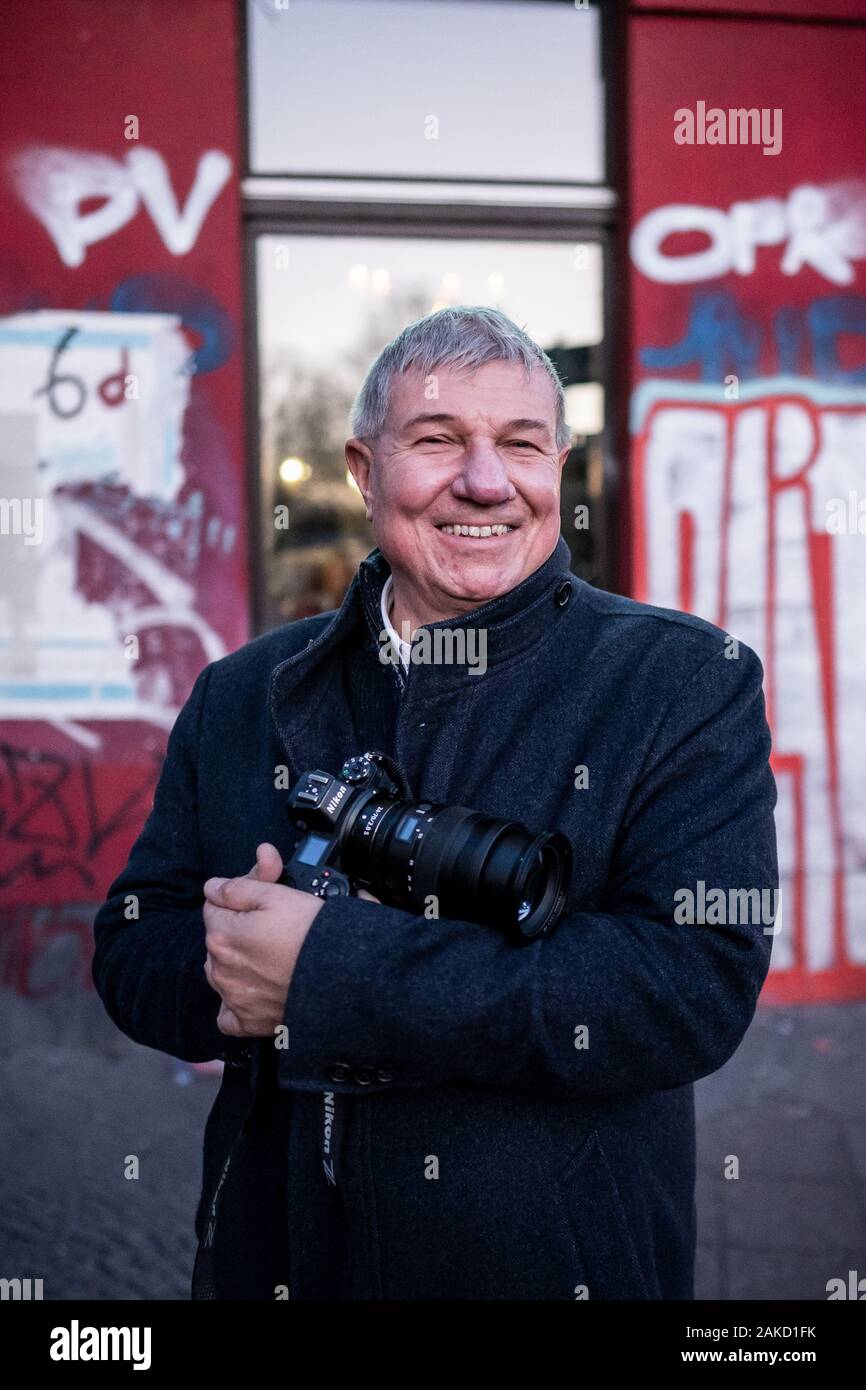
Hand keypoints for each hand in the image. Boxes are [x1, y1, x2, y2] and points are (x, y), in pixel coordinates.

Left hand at [203, 843, 322, 1037]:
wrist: (340, 976)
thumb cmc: (311, 936)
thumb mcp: (276, 895)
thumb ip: (238, 888)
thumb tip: (213, 886)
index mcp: (222, 935)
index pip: (213, 907)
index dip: (238, 900)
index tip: (259, 903)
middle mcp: (220, 969)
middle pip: (218, 940)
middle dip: (237, 932)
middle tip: (272, 929)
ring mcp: (233, 998)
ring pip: (223, 973)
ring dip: (238, 964)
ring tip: (271, 958)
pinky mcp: (248, 1021)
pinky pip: (229, 1015)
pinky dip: (237, 1004)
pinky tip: (256, 991)